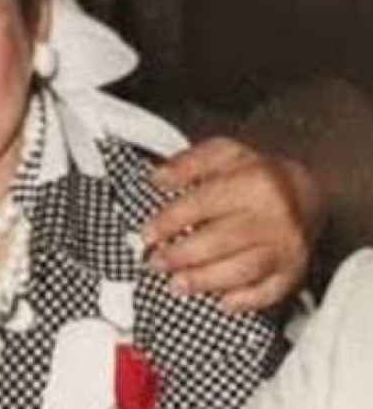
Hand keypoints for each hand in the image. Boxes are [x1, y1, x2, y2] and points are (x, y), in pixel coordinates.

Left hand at [142, 137, 319, 312]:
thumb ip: (188, 163)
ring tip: (177, 284)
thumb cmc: (257, 174)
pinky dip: (245, 301)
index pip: (203, 204)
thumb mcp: (223, 154)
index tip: (147, 235)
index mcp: (254, 182)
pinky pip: (270, 291)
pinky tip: (221, 301)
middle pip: (222, 241)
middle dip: (182, 256)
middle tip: (155, 263)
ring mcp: (287, 246)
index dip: (170, 221)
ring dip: (206, 281)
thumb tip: (157, 178)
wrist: (307, 190)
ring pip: (244, 270)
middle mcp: (274, 216)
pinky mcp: (295, 270)